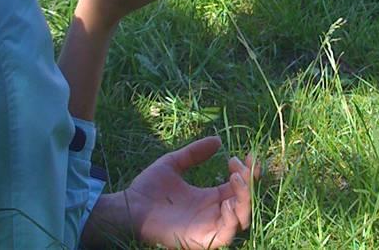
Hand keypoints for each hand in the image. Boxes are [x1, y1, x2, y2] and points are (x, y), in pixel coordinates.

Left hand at [87, 136, 257, 248]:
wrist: (130, 206)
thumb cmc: (149, 187)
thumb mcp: (174, 163)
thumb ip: (194, 153)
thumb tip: (218, 140)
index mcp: (208, 198)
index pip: (237, 188)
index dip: (247, 173)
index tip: (248, 155)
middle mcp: (212, 213)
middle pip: (243, 203)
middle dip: (249, 183)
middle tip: (240, 165)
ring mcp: (207, 227)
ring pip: (240, 219)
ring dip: (244, 199)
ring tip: (236, 178)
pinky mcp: (200, 239)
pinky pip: (225, 235)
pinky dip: (231, 219)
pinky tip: (225, 201)